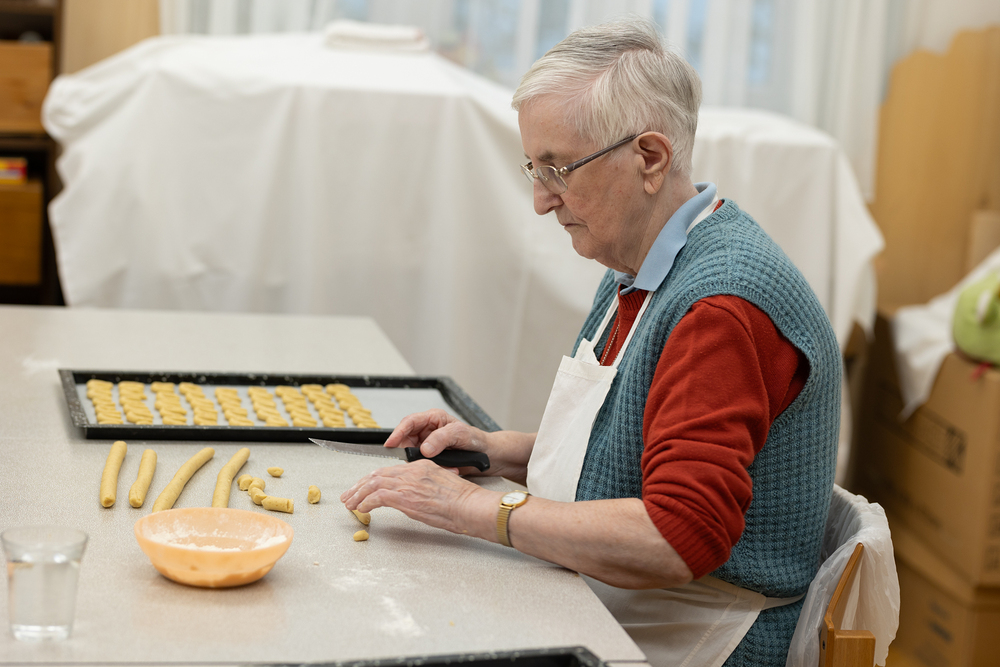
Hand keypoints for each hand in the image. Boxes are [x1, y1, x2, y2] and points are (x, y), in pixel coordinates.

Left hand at [339, 460, 496, 537]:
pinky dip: (365, 502)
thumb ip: (426, 488)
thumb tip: (415, 497)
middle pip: (378, 474)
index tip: (364, 488)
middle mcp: (412, 471)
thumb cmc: (463, 502)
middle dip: (360, 485)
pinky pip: (377, 496)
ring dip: (358, 494)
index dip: (373, 479)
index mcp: (422, 467)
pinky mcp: (405, 496)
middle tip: (350, 495)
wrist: (470, 506)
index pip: (390, 471)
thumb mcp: (442, 487)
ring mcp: (408, 483)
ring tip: (350, 503)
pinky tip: (361, 509)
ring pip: (373, 483)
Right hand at [384, 409, 489, 468]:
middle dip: (408, 451)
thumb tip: (425, 448)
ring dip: (422, 462)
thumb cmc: (478, 441)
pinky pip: (423, 465)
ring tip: (439, 465)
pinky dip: (430, 469)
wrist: (490, 457)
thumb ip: (442, 438)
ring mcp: (430, 445)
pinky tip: (446, 469)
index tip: (390, 444)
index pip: (409, 422)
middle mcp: (429, 430)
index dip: (398, 433)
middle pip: (406, 439)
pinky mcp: (433, 458)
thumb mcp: (461, 435)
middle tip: (412, 461)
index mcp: (434, 418)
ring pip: (414, 454)